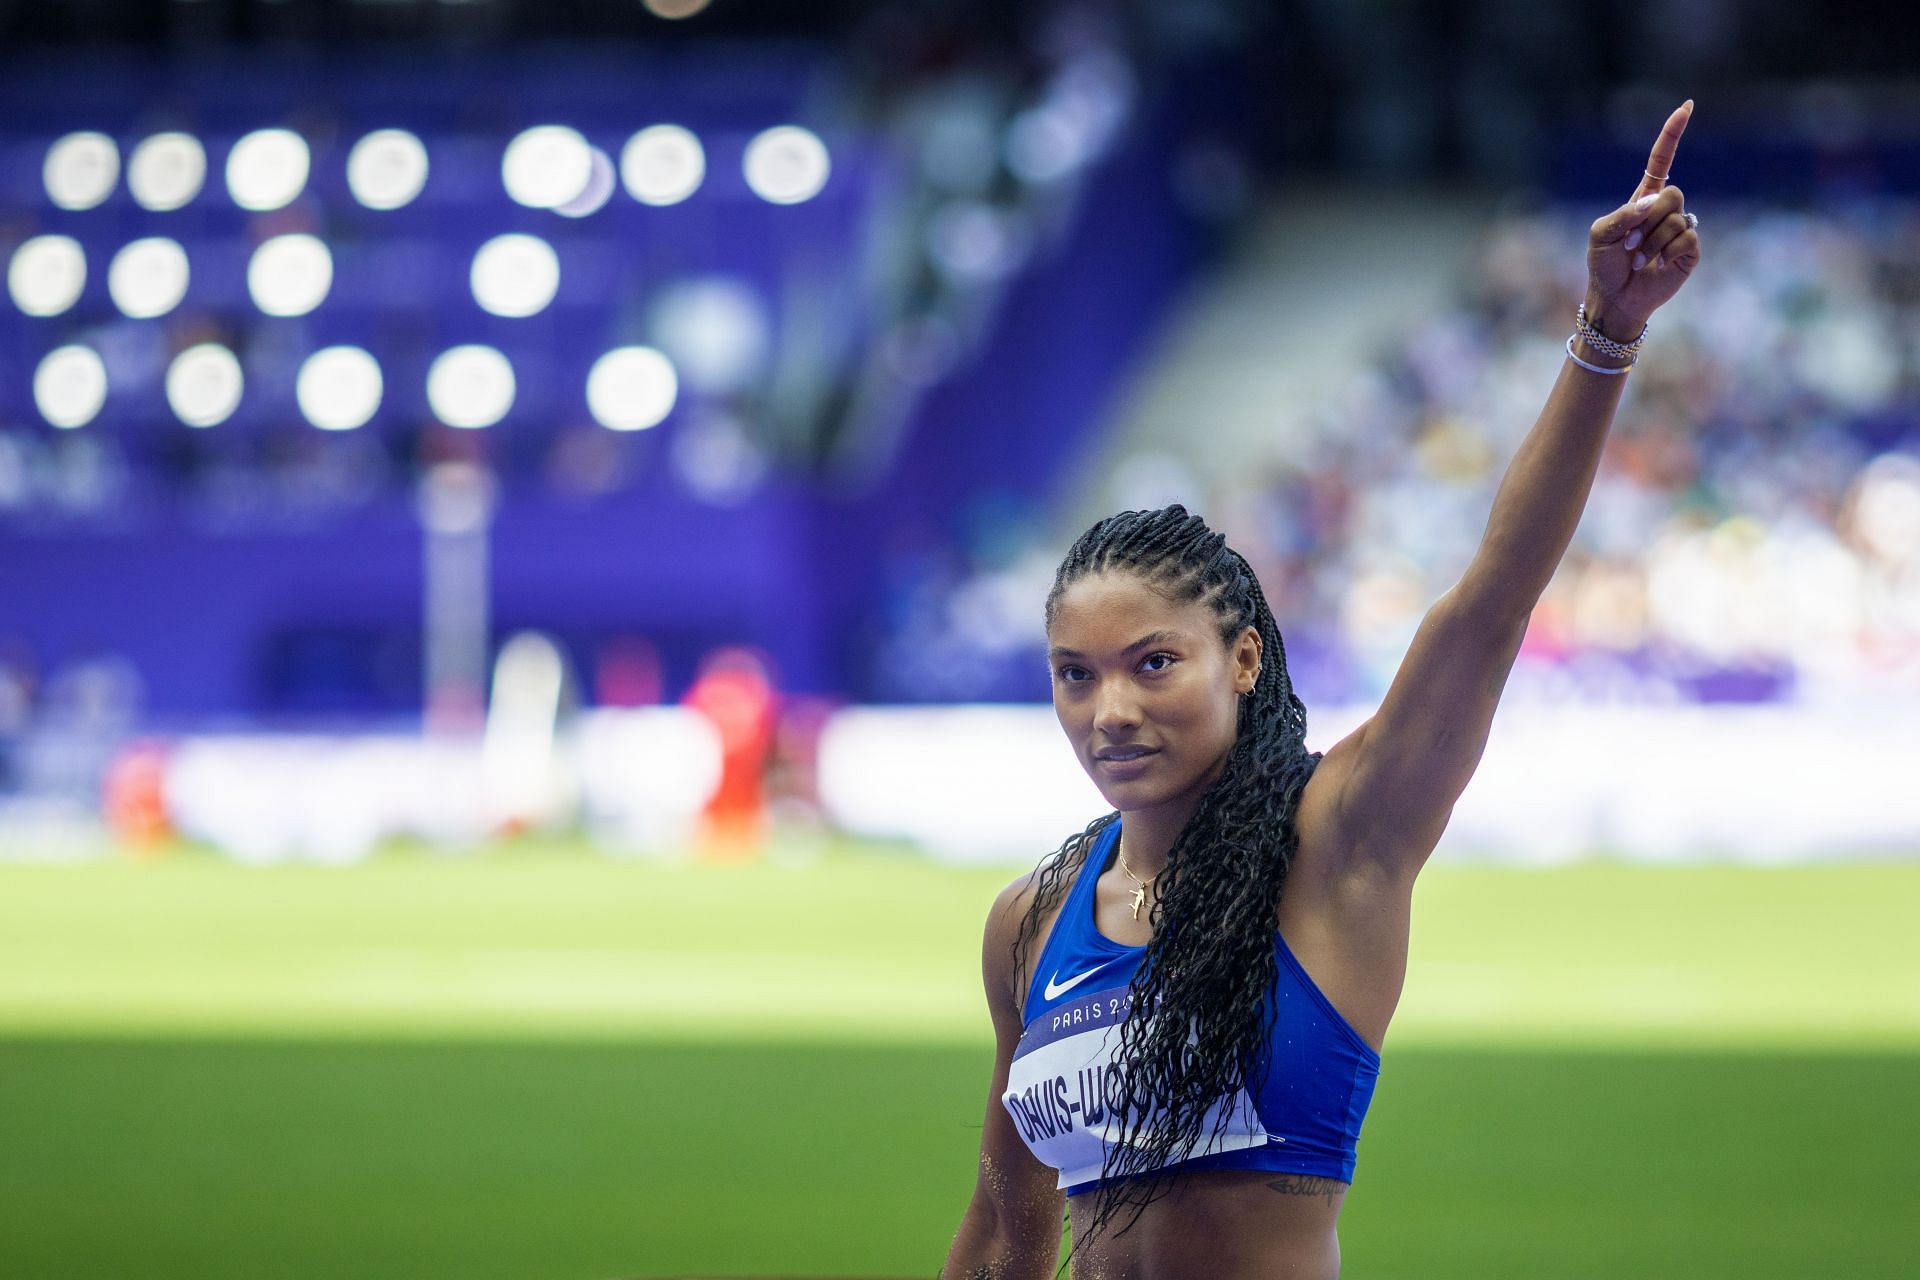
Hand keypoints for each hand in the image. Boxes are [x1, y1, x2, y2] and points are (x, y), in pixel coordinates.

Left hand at [1584, 99, 1701, 340]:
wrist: (1614, 298)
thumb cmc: (1604, 265)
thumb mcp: (1600, 234)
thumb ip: (1623, 214)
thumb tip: (1655, 203)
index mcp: (1643, 200)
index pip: (1662, 160)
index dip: (1672, 135)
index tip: (1686, 107)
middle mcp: (1665, 211)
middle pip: (1672, 193)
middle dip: (1647, 220)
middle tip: (1630, 244)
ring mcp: (1681, 229)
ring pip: (1677, 218)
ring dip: (1651, 242)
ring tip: (1638, 259)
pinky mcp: (1690, 251)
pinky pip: (1686, 239)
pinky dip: (1664, 253)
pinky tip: (1653, 266)